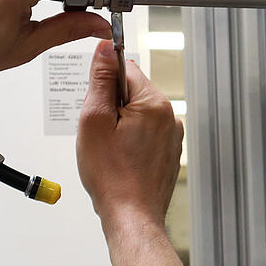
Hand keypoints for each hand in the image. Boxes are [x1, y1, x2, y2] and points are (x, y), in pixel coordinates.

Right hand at [76, 41, 183, 225]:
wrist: (131, 216)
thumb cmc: (112, 176)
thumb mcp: (94, 120)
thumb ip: (101, 81)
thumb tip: (104, 49)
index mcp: (154, 104)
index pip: (125, 68)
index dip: (103, 83)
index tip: (95, 104)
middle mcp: (170, 116)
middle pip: (131, 92)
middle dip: (111, 107)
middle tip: (100, 133)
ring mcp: (172, 136)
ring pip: (137, 115)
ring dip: (120, 125)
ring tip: (110, 150)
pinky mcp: (168, 152)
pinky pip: (145, 134)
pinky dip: (130, 141)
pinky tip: (120, 160)